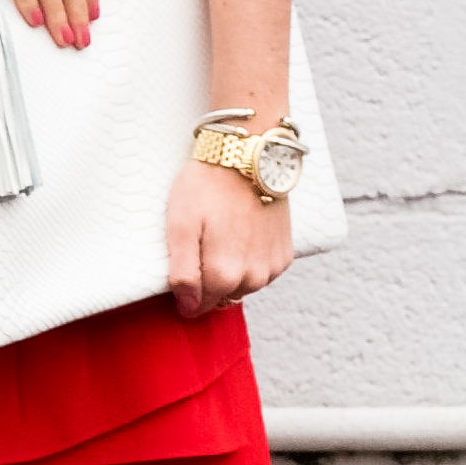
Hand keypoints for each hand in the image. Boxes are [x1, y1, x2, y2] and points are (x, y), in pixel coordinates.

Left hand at [168, 157, 294, 318]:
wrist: (247, 156)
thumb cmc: (207, 187)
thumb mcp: (180, 226)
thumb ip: (182, 274)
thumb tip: (188, 307)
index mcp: (224, 275)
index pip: (198, 306)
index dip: (185, 290)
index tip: (183, 262)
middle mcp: (253, 278)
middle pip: (220, 297)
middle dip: (208, 279)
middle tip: (202, 241)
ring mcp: (272, 267)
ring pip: (242, 286)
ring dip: (231, 271)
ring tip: (223, 234)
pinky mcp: (285, 255)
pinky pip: (262, 272)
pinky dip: (251, 260)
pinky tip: (242, 234)